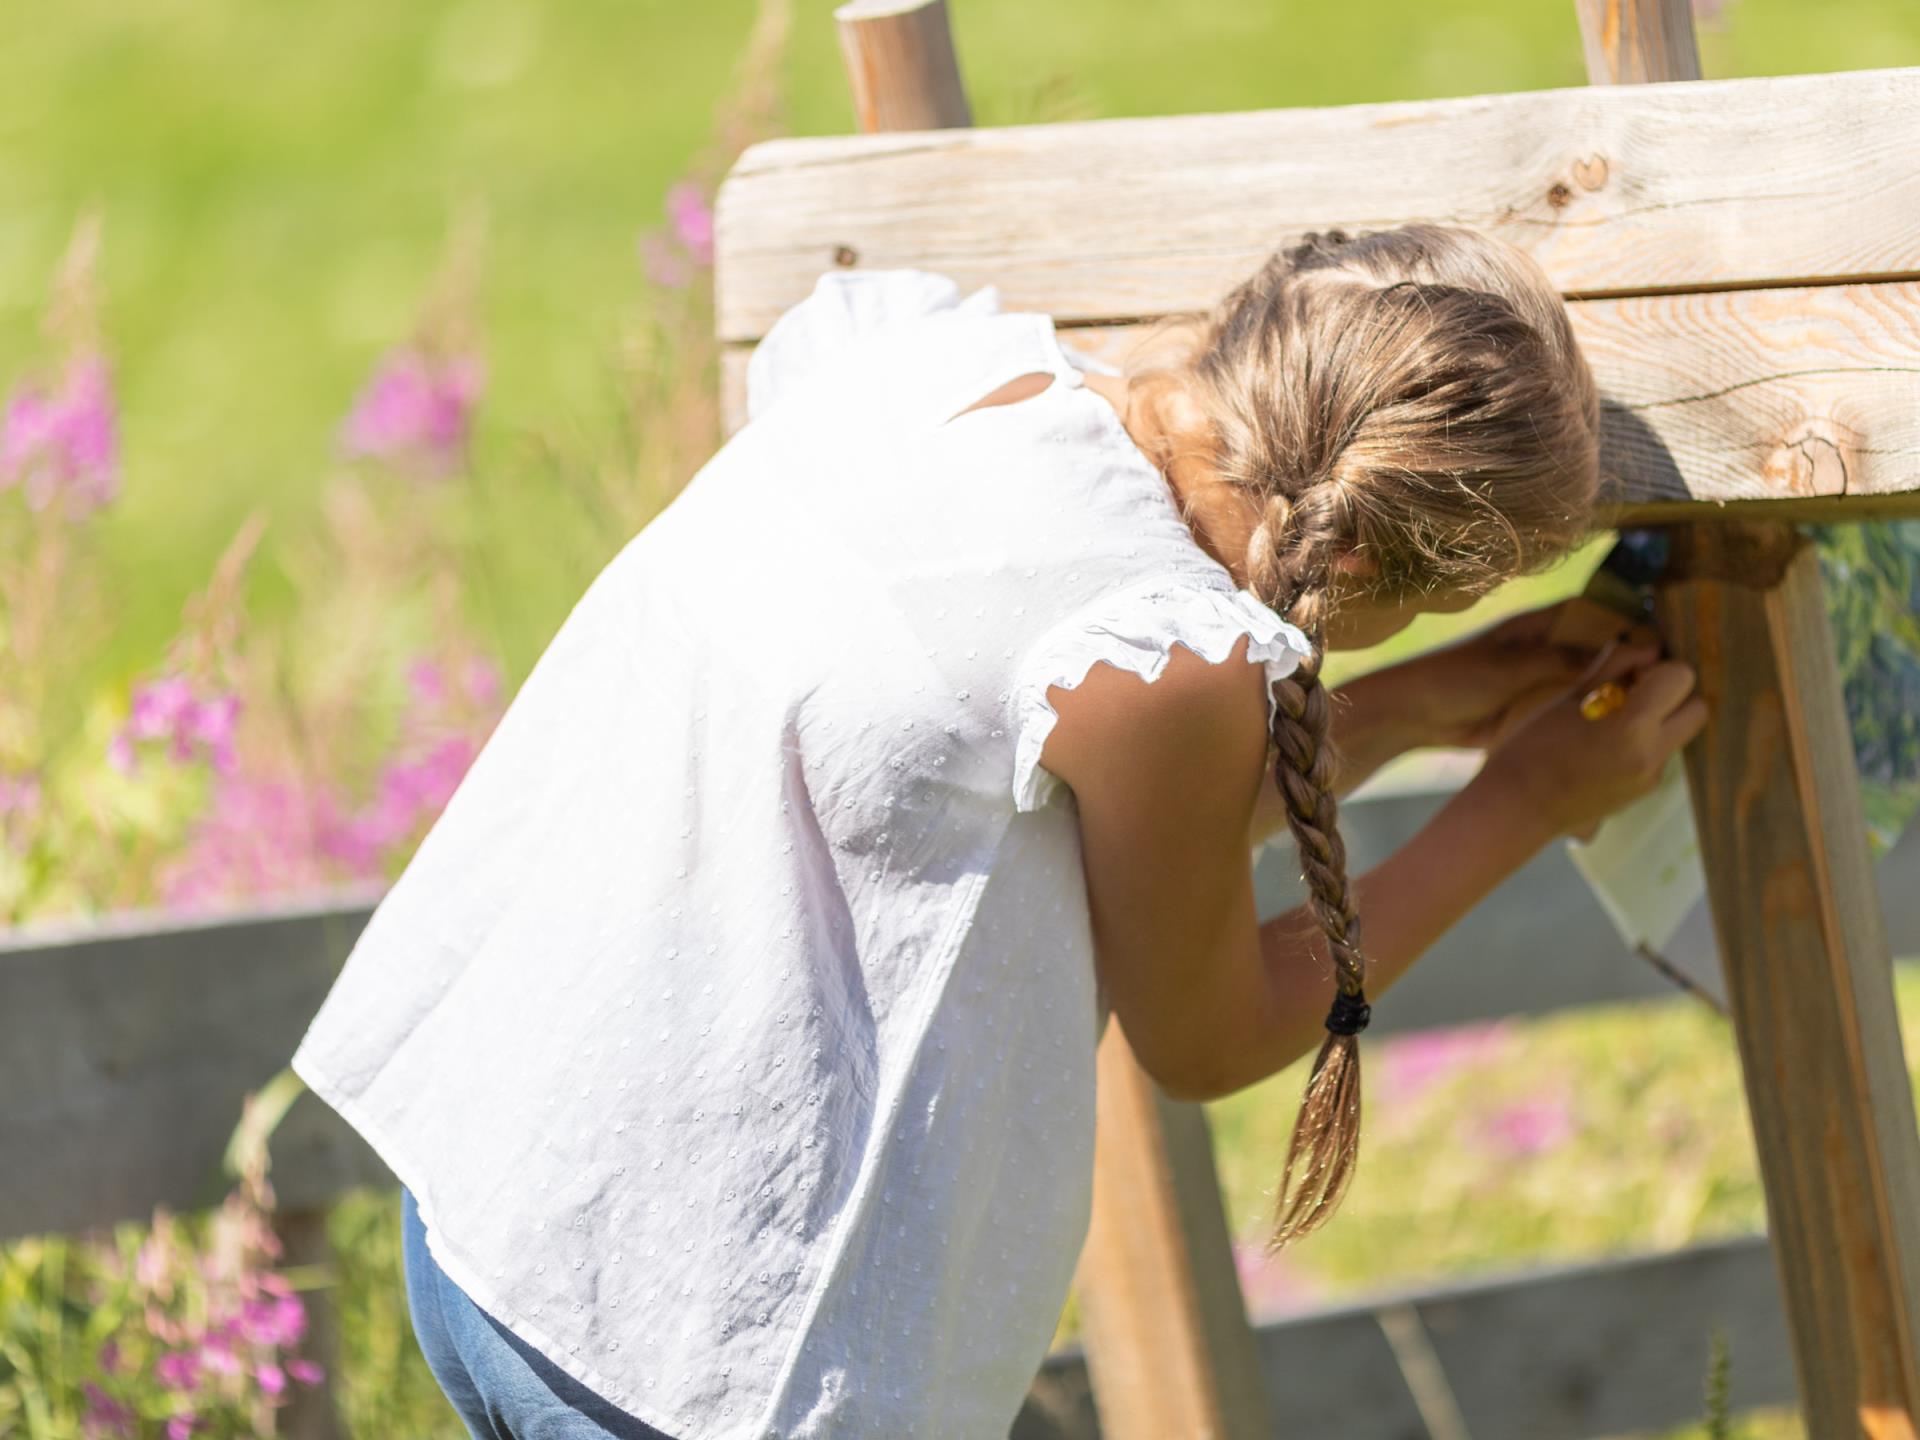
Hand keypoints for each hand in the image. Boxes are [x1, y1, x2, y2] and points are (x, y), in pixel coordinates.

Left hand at [1385, 598, 1660, 751]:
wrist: (1414, 716)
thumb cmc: (1456, 678)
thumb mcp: (1513, 667)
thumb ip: (1567, 660)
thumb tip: (1631, 654)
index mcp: (1541, 625)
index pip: (1600, 615)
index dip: (1635, 625)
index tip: (1672, 640)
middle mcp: (1550, 649)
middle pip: (1604, 652)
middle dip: (1636, 664)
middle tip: (1679, 680)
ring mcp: (1545, 681)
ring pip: (1594, 684)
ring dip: (1621, 694)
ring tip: (1664, 707)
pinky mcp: (1538, 711)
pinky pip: (1576, 711)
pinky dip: (1598, 718)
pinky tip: (1630, 730)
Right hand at [1473, 639, 1708, 841]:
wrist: (1517, 806)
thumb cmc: (1532, 747)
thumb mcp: (1567, 699)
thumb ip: (1612, 669)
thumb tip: (1646, 649)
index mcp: (1632, 725)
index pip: (1681, 677)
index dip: (1659, 669)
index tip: (1632, 676)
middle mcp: (1652, 753)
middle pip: (1697, 708)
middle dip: (1673, 695)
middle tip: (1634, 695)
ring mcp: (1650, 777)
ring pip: (1680, 733)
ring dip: (1660, 720)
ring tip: (1615, 722)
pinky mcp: (1642, 792)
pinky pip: (1660, 756)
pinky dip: (1644, 744)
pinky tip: (1605, 748)